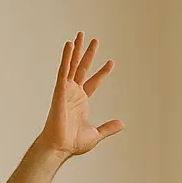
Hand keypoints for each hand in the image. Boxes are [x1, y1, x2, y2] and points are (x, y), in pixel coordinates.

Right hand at [35, 32, 122, 156]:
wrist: (60, 147)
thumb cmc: (73, 142)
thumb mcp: (96, 134)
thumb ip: (108, 128)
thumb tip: (122, 124)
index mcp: (81, 101)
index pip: (93, 82)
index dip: (102, 73)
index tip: (111, 62)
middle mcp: (73, 93)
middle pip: (82, 68)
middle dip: (88, 54)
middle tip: (95, 40)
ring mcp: (66, 90)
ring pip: (72, 65)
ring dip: (76, 50)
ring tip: (80, 35)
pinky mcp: (59, 91)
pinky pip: (63, 71)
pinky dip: (66, 58)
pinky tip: (69, 46)